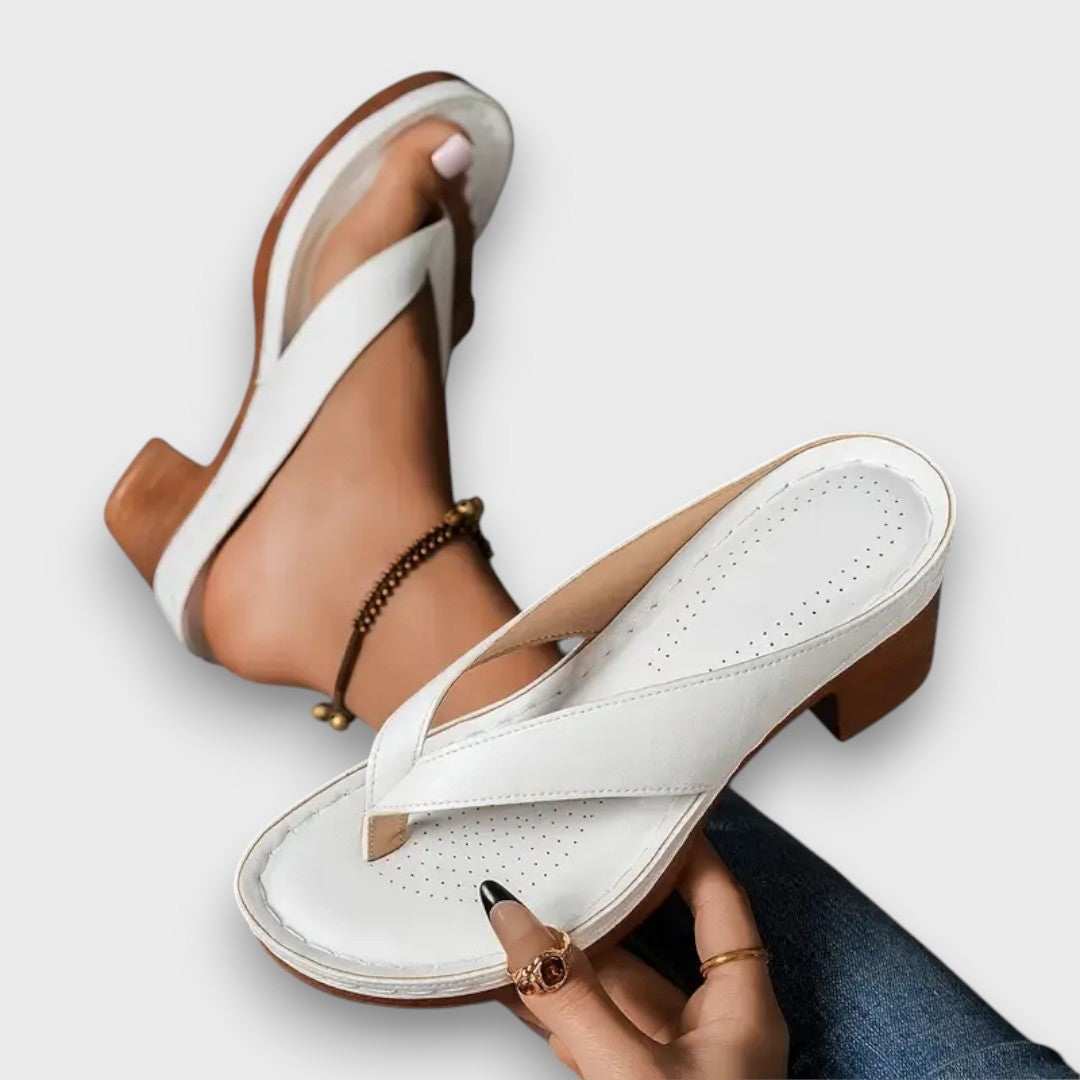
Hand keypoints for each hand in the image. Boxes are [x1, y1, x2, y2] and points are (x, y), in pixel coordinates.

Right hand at [485, 835, 787, 1078]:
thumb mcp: (633, 1074)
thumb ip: (570, 999)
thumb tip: (516, 923)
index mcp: (742, 1012)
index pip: (720, 901)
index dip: (688, 849)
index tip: (649, 807)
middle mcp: (711, 1033)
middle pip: (654, 941)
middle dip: (604, 902)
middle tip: (563, 854)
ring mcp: (670, 1066)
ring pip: (614, 989)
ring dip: (568, 956)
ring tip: (523, 910)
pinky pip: (590, 1031)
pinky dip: (554, 1005)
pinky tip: (516, 980)